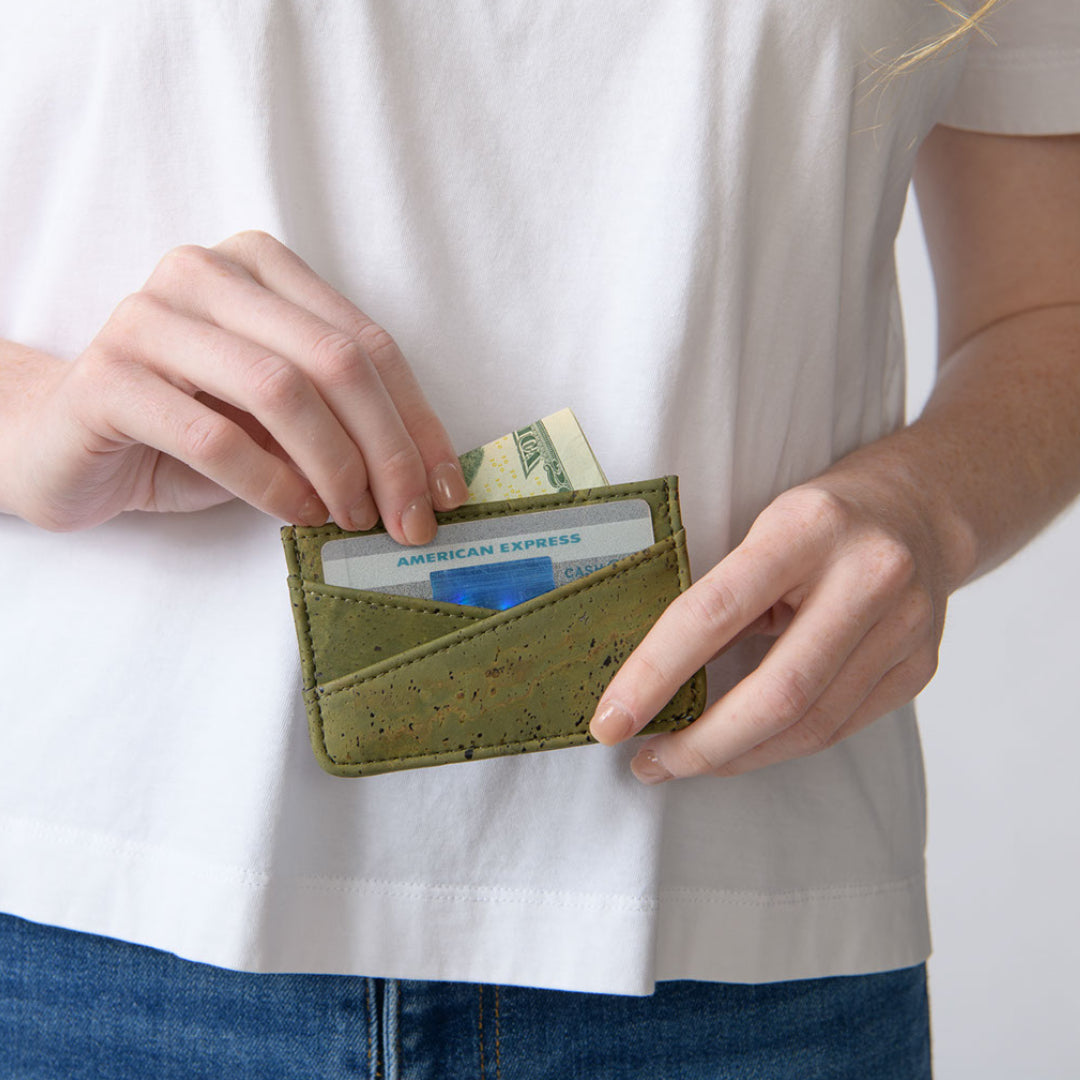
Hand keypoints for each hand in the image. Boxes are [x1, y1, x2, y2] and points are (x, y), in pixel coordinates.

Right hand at [3, 231, 468, 539]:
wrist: (66, 444)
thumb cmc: (190, 429)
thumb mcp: (281, 419)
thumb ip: (342, 422)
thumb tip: (427, 479)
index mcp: (262, 268)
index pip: (368, 344)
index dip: (418, 423)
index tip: (446, 492)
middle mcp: (207, 274)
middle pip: (335, 361)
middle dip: (389, 452)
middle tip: (409, 521)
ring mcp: (151, 317)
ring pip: (281, 390)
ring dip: (336, 468)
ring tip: (351, 518)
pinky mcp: (109, 378)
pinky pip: (216, 436)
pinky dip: (273, 485)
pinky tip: (298, 514)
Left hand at [589, 451, 963, 781]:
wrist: (921, 510)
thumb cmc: (821, 519)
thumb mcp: (761, 531)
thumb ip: (719, 598)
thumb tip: (647, 678)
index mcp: (808, 527)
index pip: (715, 611)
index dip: (654, 673)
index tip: (610, 720)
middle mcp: (868, 576)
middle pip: (778, 693)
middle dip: (701, 744)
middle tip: (646, 762)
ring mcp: (905, 627)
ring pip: (811, 725)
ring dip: (736, 756)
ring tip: (682, 761)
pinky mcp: (919, 667)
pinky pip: (839, 728)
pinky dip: (779, 746)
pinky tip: (741, 746)